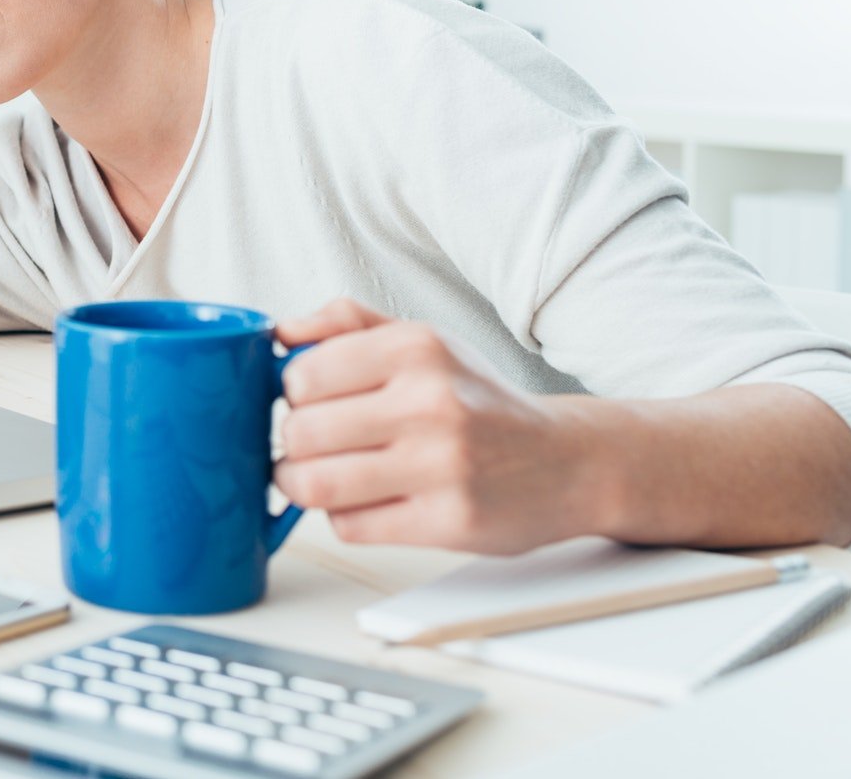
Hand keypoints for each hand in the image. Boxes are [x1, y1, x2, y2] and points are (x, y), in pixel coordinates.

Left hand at [273, 298, 602, 554]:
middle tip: (310, 445)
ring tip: (316, 476)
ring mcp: (442, 465)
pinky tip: (367, 501)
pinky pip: (350, 525)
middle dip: (293, 443)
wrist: (568, 461)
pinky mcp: (449, 521)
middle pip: (301, 432)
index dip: (294, 394)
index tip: (310, 402)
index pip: (302, 374)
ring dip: (301, 484)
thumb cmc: (480, 400)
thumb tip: (282, 331)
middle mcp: (431, 401)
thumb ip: (348, 324)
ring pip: (315, 484)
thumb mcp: (424, 341)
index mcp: (417, 348)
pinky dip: (343, 516)